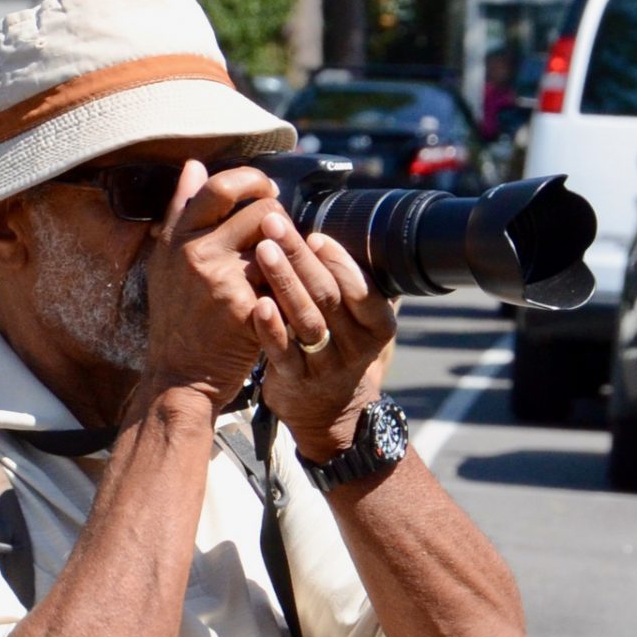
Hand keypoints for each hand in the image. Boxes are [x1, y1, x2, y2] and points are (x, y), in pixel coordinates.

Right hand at [141, 161, 280, 410]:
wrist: (180, 375)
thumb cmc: (177, 319)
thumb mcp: (166, 261)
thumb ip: (180, 212)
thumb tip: (194, 165)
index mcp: (179, 238)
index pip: (220, 187)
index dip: (252, 182)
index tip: (267, 192)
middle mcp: (197, 253)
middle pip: (261, 211)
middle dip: (280, 220)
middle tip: (282, 237)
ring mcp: (222, 281)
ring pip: (278, 245)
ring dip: (288, 252)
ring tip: (284, 265)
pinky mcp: (246, 309)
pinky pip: (283, 282)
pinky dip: (289, 285)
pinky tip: (285, 295)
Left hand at [250, 214, 397, 460]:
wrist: (328, 412)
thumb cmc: (339, 347)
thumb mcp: (359, 321)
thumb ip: (350, 284)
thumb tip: (337, 226)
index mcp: (378, 325)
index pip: (362, 288)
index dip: (338, 260)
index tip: (314, 234)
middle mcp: (357, 346)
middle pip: (329, 296)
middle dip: (300, 257)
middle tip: (275, 224)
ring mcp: (326, 366)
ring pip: (306, 320)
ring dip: (284, 282)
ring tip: (263, 250)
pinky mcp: (297, 381)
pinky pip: (283, 352)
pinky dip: (270, 327)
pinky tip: (257, 302)